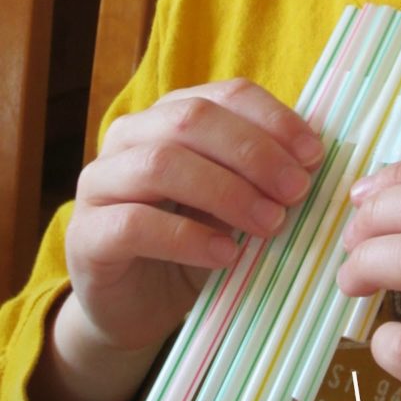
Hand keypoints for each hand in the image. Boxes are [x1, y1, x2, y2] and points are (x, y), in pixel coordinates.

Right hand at [65, 78, 323, 352]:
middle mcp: (129, 137)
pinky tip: (227, 255)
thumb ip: (265, 171)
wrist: (138, 306)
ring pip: (161, 164)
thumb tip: (315, 153)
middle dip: (254, 153)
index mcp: (170, 115)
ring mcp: (100, 183)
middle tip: (297, 192)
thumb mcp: (237, 200)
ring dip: (227, 192)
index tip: (314, 155)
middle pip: (192, 120)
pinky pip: (134, 224)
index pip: (225, 94)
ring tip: (270, 224)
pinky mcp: (86, 235)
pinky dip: (189, 238)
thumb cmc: (195, 240)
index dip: (274, 119)